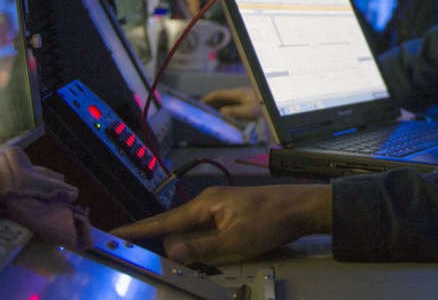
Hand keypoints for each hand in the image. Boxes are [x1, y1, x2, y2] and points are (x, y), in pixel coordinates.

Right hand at [112, 184, 331, 264]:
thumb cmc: (270, 220)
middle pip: (175, 228)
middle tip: (139, 255)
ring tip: (164, 258)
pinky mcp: (231, 217)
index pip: (163, 221)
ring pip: (191, 233)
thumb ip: (201, 247)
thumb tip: (169, 250)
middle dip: (159, 243)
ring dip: (182, 248)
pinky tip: (196, 256)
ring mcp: (220, 209)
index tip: (112, 234)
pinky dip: (198, 246)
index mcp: (205, 204)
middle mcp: (208, 203)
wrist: (302, 208)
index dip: (137, 230)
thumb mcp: (234, 240)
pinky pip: (205, 233)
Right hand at [201, 86, 260, 119]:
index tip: (200, 103)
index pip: (219, 93)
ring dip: (219, 106)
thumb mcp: (247, 111)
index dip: (208, 98)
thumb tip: (221, 112)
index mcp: (238, 93)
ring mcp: (245, 97)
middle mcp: (240, 93)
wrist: (277, 107)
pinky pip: (233, 104)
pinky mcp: (249, 101)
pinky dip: (226, 108)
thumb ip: (232, 111)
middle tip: (203, 109)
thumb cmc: (264, 108)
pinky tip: (225, 114)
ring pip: (228, 100)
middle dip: (212, 102)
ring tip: (211, 113)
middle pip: (222, 97)